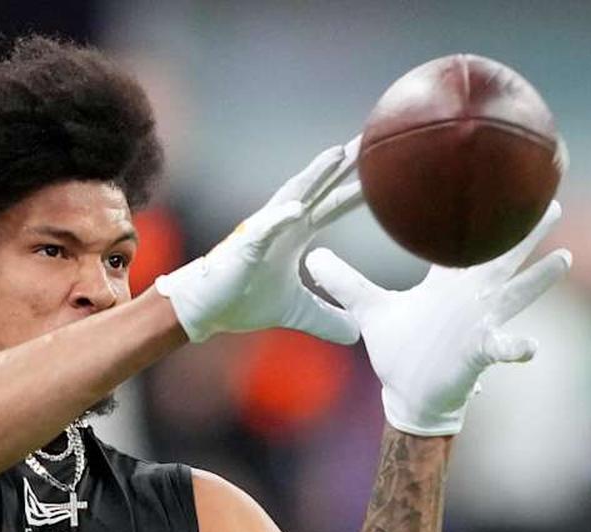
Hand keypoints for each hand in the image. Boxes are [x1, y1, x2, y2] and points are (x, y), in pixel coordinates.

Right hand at [156, 138, 363, 343]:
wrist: (203, 310)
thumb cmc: (243, 301)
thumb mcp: (297, 313)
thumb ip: (327, 318)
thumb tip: (357, 334)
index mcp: (296, 234)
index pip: (333, 204)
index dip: (359, 188)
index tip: (386, 169)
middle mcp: (281, 224)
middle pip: (318, 189)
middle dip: (343, 165)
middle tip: (372, 139)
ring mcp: (261, 232)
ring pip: (292, 196)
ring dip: (314, 175)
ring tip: (337, 154)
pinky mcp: (243, 247)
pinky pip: (264, 230)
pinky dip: (280, 218)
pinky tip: (298, 208)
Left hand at [306, 201, 571, 436]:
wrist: (410, 394)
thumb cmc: (399, 351)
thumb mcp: (369, 310)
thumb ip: (344, 281)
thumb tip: (312, 255)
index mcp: (446, 284)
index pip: (463, 242)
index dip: (474, 215)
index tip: (491, 184)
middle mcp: (470, 299)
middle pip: (501, 258)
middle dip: (524, 232)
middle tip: (551, 200)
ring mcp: (480, 324)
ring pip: (516, 295)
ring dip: (539, 279)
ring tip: (563, 259)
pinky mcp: (478, 353)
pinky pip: (501, 348)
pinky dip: (516, 347)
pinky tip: (530, 345)